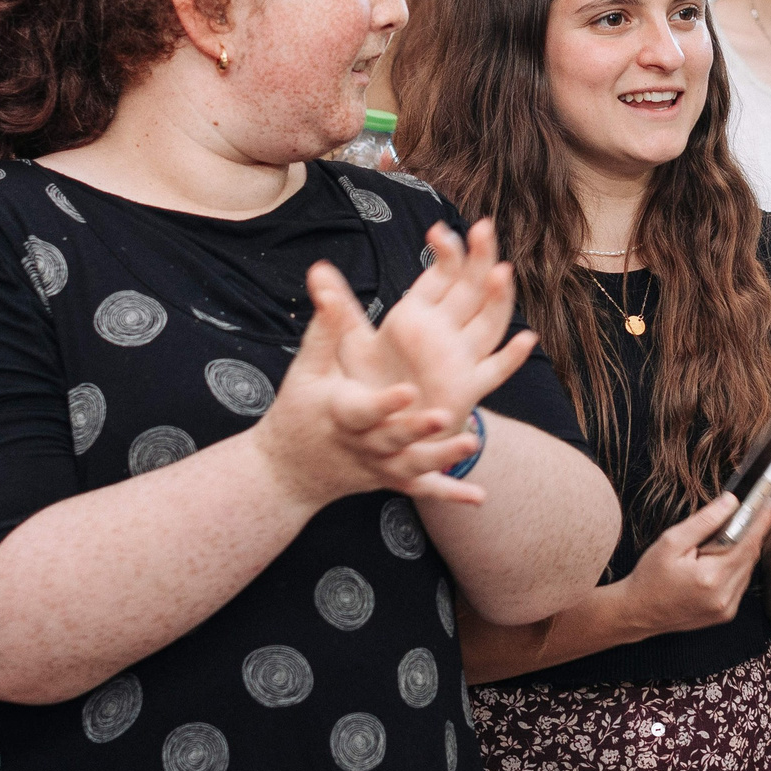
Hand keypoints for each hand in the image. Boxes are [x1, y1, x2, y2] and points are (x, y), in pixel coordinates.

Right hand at [249, 259, 491, 511]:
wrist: (289, 469)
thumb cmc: (301, 407)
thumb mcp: (308, 368)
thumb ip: (325, 324)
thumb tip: (322, 273)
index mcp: (342, 414)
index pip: (362, 409)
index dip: (383, 401)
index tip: (407, 389)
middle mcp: (362, 444)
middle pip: (392, 439)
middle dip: (418, 429)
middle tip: (445, 415)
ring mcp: (378, 467)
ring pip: (412, 467)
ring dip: (442, 459)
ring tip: (471, 443)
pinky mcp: (391, 481)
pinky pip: (422, 490)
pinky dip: (449, 494)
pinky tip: (480, 497)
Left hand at [337, 221, 537, 429]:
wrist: (381, 424)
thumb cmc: (370, 380)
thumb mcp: (351, 341)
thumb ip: (337, 306)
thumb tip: (316, 269)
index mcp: (421, 312)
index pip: (441, 273)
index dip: (446, 251)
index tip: (437, 232)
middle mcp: (446, 329)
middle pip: (472, 287)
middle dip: (480, 258)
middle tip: (484, 228)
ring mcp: (460, 356)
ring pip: (489, 322)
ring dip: (498, 298)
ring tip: (502, 273)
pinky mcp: (467, 386)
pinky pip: (494, 371)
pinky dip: (510, 357)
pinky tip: (525, 340)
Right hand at [614, 492, 766, 638]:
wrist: (638, 613)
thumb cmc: (650, 576)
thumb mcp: (671, 542)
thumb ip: (704, 522)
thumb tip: (731, 502)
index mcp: (710, 576)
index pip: (747, 542)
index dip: (760, 520)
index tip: (768, 503)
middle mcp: (724, 595)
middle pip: (751, 555)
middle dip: (754, 531)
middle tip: (757, 510)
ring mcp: (727, 608)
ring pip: (748, 569)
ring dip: (746, 549)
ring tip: (736, 531)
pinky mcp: (726, 614)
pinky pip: (741, 583)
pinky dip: (738, 566)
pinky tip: (725, 556)